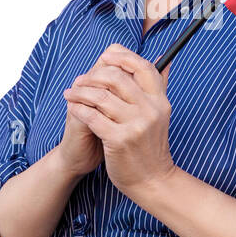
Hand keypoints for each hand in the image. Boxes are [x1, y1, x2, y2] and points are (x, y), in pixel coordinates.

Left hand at [62, 43, 175, 197]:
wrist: (152, 180)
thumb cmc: (150, 146)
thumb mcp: (160, 114)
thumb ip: (160, 86)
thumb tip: (164, 59)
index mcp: (160, 100)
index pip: (143, 66)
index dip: (122, 57)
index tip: (105, 56)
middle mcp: (150, 109)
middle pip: (118, 77)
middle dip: (93, 75)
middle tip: (80, 80)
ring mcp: (135, 125)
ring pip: (101, 96)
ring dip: (80, 92)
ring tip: (71, 94)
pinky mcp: (119, 139)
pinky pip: (93, 117)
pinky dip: (79, 109)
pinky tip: (72, 108)